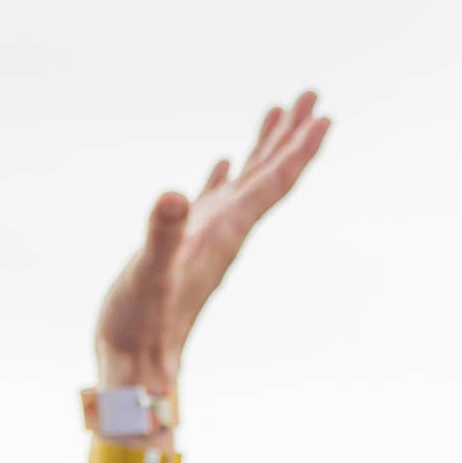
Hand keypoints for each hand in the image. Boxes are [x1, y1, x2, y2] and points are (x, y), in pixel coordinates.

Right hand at [94, 93, 332, 392]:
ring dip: (264, 148)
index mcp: (225, 231)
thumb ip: (163, 234)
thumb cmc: (143, 325)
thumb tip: (176, 194)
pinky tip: (224, 163)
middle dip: (291, 135)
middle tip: (312, 94)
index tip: (323, 115)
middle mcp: (226, 232)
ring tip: (278, 112)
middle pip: (269, 175)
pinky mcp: (185, 248)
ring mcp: (207, 239)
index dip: (298, 149)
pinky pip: (213, 201)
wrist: (137, 368)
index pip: (272, 182)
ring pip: (246, 183)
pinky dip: (223, 177)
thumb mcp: (150, 273)